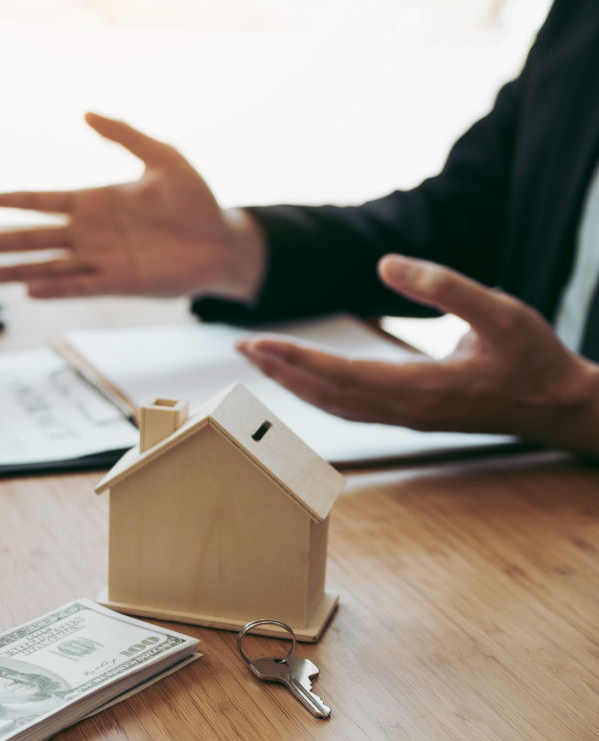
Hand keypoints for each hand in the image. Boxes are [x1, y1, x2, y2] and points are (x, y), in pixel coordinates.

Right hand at [0, 112, 265, 300]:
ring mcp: (101, 260)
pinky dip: (55, 287)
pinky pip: (79, 285)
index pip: (37, 201)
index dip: (4, 202)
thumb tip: (85, 113)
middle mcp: (89, 233)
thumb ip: (124, 134)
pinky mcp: (118, 283)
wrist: (224, 241)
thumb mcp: (163, 157)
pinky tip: (29, 289)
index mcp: (93, 201)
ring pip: (46, 265)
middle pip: (32, 237)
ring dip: (14, 270)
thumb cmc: (197, 201)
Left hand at [236, 255, 598, 455]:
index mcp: (424, 389)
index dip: (297, 360)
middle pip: (326, 395)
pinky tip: (301, 379)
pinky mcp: (407, 416)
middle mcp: (406, 411)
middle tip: (240, 347)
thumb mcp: (500, 311)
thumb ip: (444, 286)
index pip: (344, 375)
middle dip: (280, 371)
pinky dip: (316, 393)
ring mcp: (405, 418)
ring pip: (334, 406)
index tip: (260, 344)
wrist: (557, 406)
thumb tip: (384, 264)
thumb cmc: (532, 358)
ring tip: (259, 361)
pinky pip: (350, 408)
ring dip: (293, 384)